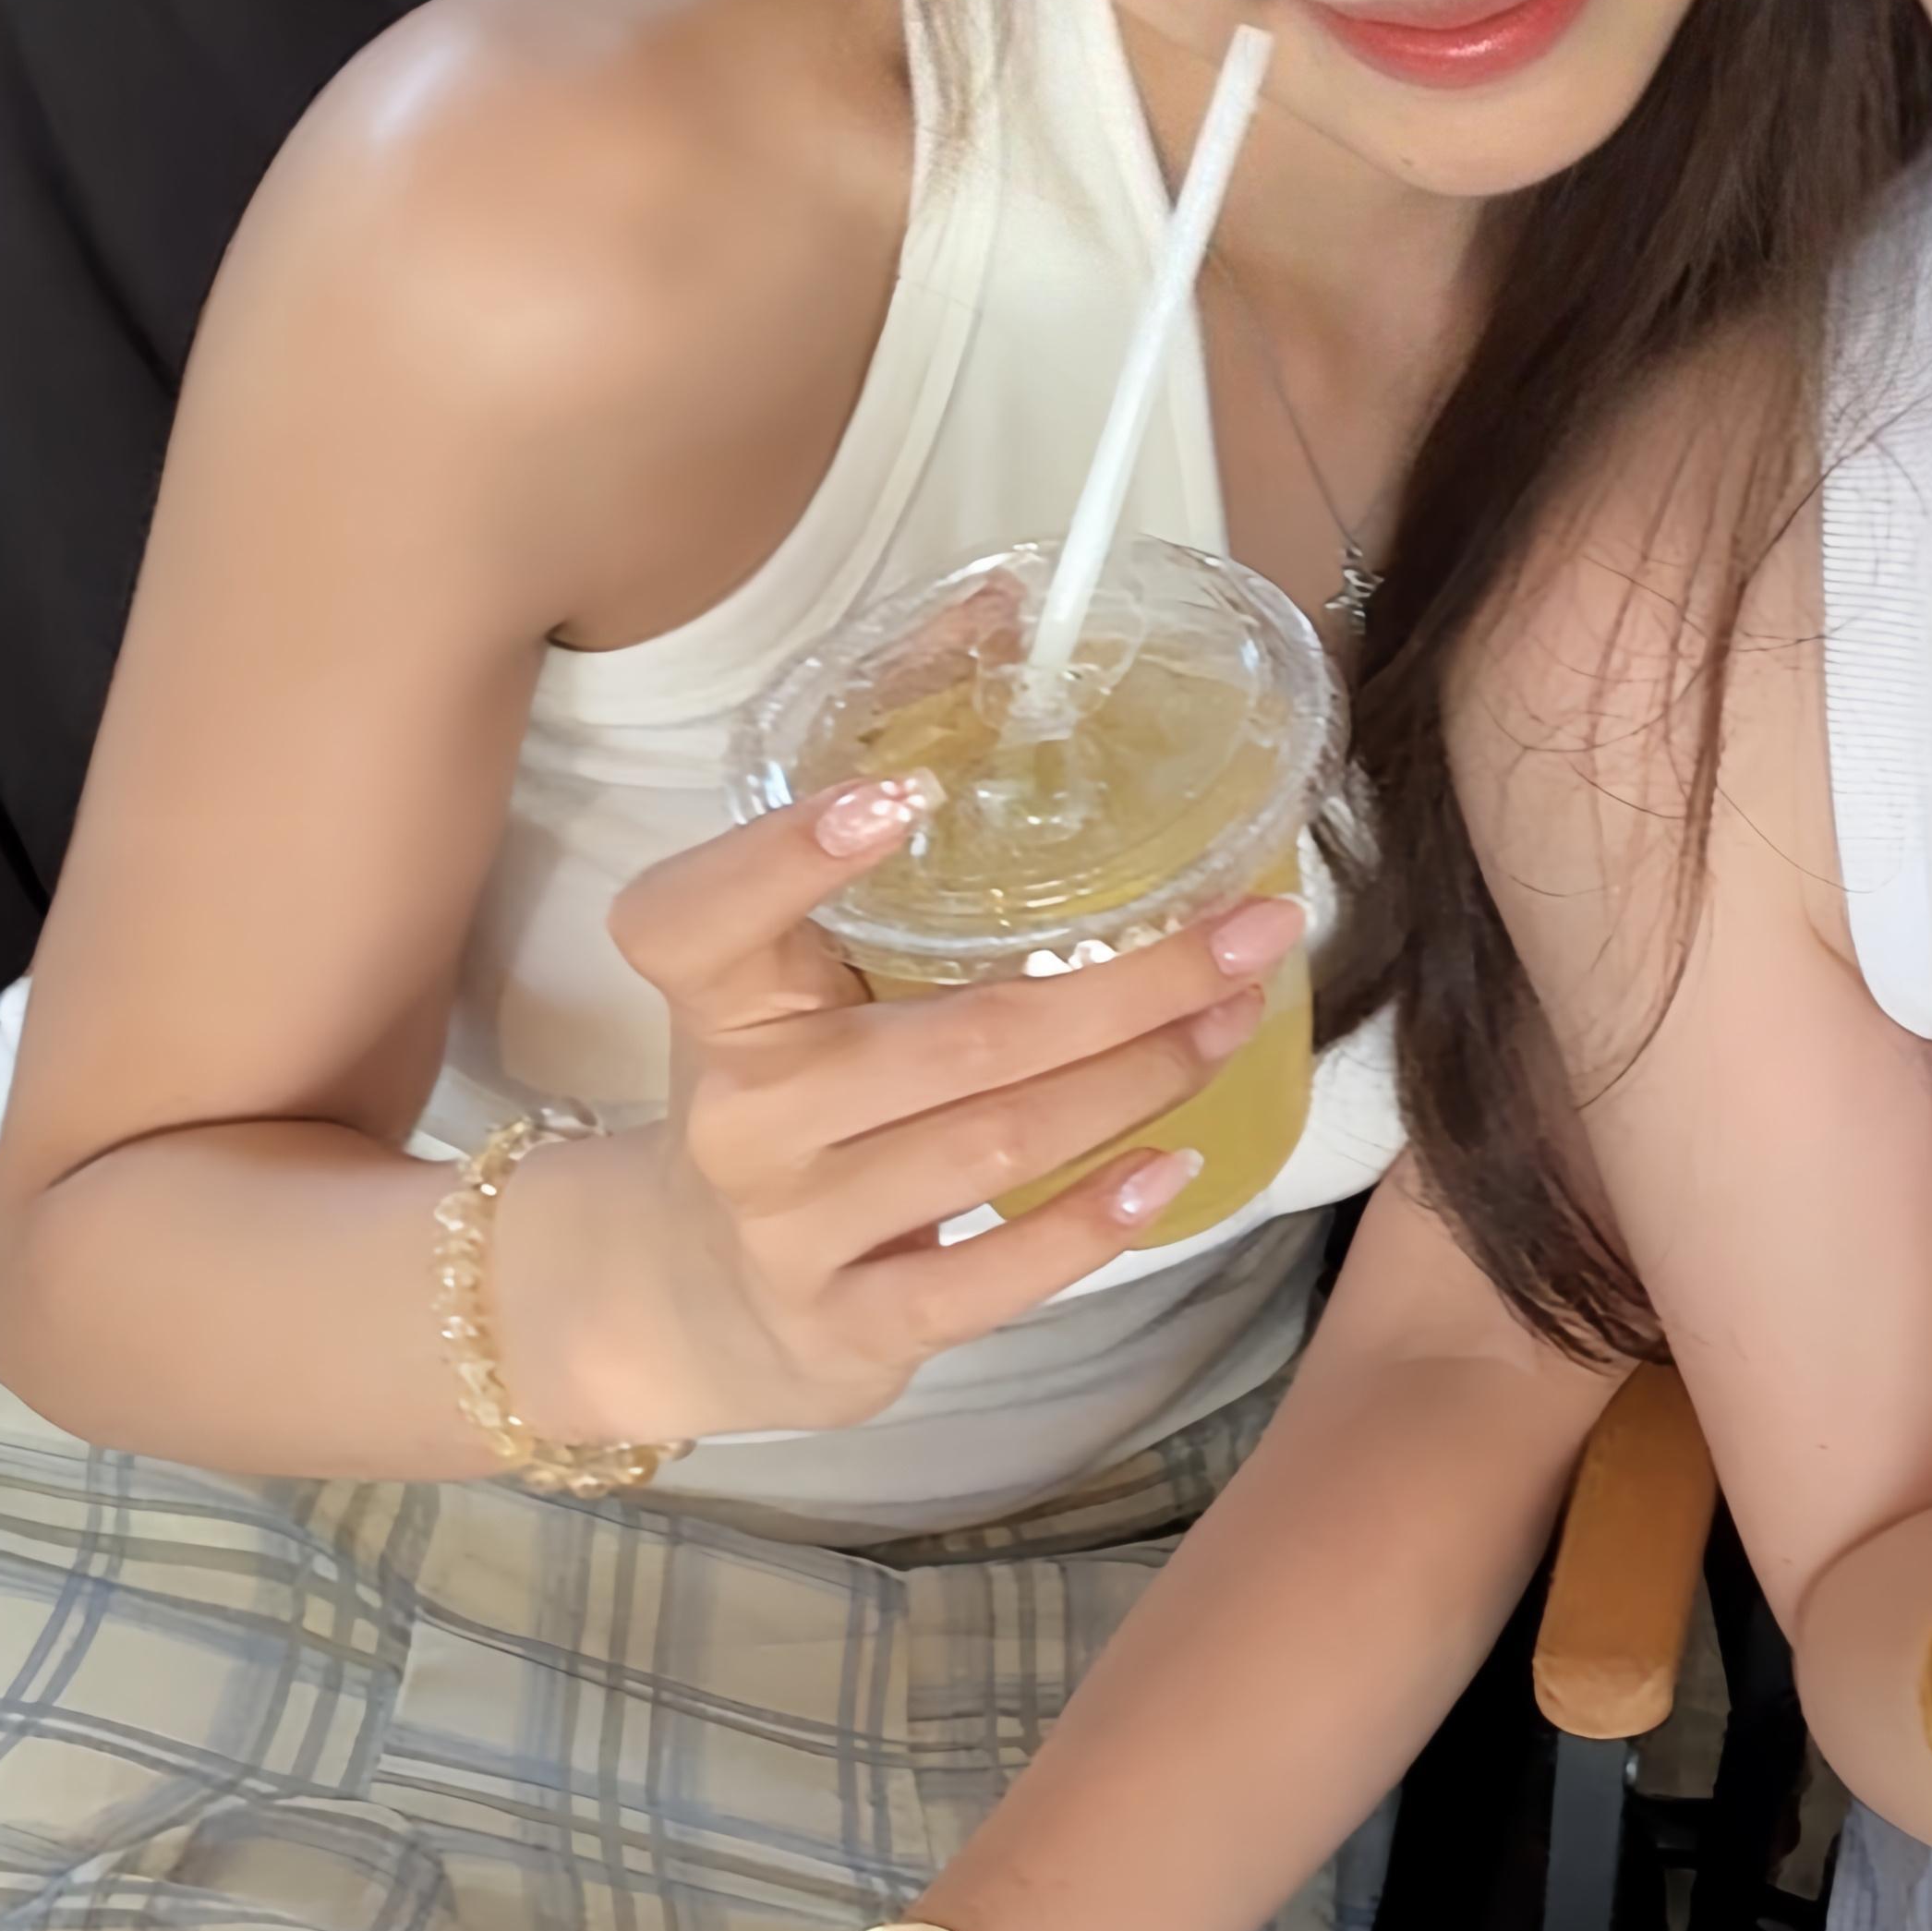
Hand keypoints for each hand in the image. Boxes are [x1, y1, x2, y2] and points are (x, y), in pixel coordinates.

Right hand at [501, 781, 1303, 1447]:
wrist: (682, 1293)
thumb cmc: (777, 1079)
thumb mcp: (794, 961)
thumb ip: (881, 802)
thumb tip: (1007, 601)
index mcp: (712, 996)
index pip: (698, 918)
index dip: (788, 858)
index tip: (907, 790)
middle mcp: (745, 1112)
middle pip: (956, 1039)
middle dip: (1128, 980)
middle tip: (1249, 927)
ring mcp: (792, 1228)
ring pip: (999, 1142)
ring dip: (1143, 1077)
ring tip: (1237, 1015)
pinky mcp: (848, 1329)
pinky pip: (989, 1277)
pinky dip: (1094, 1225)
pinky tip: (1182, 1168)